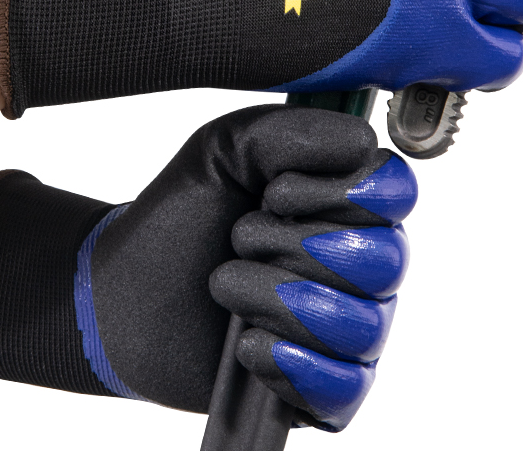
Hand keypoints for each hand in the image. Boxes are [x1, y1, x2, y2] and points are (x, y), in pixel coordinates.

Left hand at [90, 106, 416, 430]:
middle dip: (297, 248)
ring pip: (363, 326)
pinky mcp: (321, 387)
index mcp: (345, 202)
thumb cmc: (183, 216)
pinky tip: (248, 344)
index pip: (396, 192)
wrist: (126, 290)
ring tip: (228, 286)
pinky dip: (293, 365)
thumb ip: (290, 133)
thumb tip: (362, 143)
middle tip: (240, 238)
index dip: (344, 194)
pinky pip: (345, 390)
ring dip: (281, 302)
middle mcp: (358, 264)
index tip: (277, 193)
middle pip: (385, 261)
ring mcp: (344, 327)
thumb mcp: (225, 149)